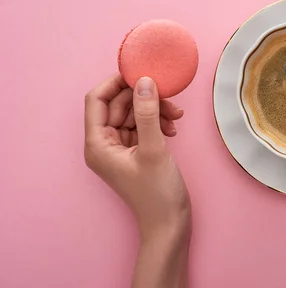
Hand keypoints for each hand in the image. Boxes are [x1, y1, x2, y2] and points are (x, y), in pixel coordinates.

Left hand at [84, 74, 190, 238]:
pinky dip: (157, 122)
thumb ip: (147, 113)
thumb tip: (144, 81)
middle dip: (143, 98)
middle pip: (118, 105)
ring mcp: (119, 148)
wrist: (170, 224)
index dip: (116, 83)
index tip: (140, 73)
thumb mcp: (154, 148)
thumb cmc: (157, 194)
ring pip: (133, 114)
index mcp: (97, 144)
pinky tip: (173, 128)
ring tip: (176, 117)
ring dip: (154, 110)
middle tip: (168, 99)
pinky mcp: (135, 151)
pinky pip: (142, 126)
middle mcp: (103, 144)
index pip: (96, 99)